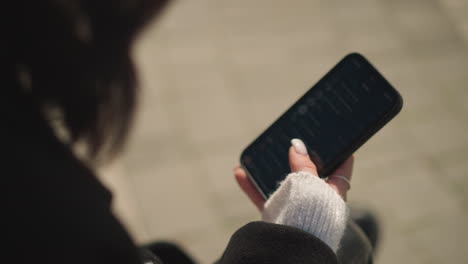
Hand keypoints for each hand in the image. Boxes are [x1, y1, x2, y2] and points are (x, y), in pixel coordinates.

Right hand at [234, 138, 353, 210]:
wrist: (296, 246)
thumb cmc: (313, 215)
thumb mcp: (311, 184)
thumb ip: (304, 165)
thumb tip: (297, 145)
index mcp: (333, 191)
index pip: (341, 167)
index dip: (338, 151)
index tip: (333, 137)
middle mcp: (315, 198)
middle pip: (307, 172)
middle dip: (296, 157)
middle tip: (289, 139)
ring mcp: (296, 206)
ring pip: (281, 183)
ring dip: (268, 170)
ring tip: (260, 155)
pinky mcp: (278, 215)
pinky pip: (262, 196)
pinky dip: (251, 186)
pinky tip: (240, 172)